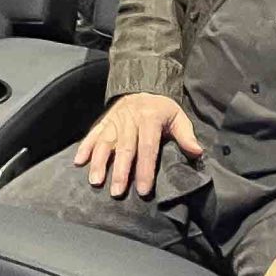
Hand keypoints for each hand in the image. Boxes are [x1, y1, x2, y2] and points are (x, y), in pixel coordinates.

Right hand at [71, 93, 202, 198]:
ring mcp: (115, 119)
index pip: (147, 147)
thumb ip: (186, 135)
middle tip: (117, 192)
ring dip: (99, 162)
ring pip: (105, 141)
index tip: (143, 190)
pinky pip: (93, 133)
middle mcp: (130, 118)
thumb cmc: (162, 108)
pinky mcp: (104, 120)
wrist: (143, 83)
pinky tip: (78, 162)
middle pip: (124, 147)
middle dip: (120, 171)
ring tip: (95, 181)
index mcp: (150, 118)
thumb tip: (197, 152)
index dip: (145, 169)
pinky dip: (84, 147)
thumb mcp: (178, 116)